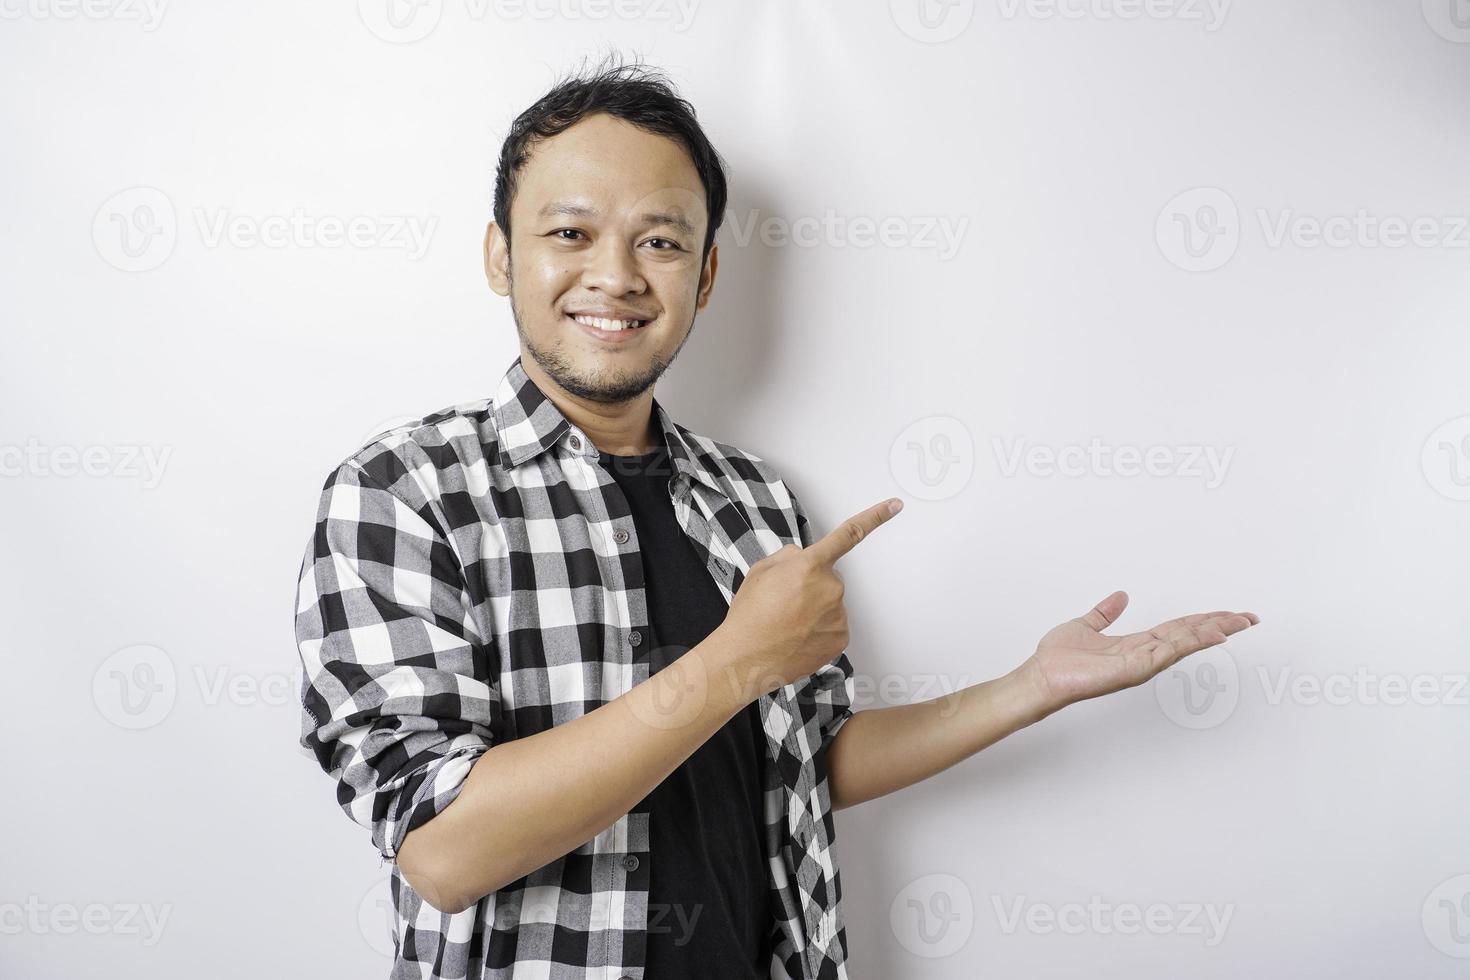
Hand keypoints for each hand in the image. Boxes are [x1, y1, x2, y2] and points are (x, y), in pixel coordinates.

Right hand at [721, 497, 903, 695]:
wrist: (745, 658)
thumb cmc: (749, 616)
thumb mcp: (760, 571)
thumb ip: (788, 556)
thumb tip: (803, 558)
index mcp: (809, 564)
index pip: (849, 534)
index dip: (875, 517)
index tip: (894, 506)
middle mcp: (830, 587)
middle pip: (830, 578)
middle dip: (812, 586)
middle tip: (785, 603)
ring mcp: (838, 614)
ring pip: (832, 604)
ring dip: (815, 610)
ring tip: (787, 624)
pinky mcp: (840, 638)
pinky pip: (834, 626)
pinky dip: (819, 630)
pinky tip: (798, 637)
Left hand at [1018, 591, 1259, 714]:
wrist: (1040, 677)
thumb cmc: (1058, 658)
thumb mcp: (1086, 625)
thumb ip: (1105, 613)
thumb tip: (1120, 595)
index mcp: (1136, 644)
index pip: (1178, 629)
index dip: (1204, 620)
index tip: (1229, 614)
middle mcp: (1144, 654)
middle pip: (1190, 635)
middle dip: (1220, 626)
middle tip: (1250, 618)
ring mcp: (1142, 663)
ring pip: (1185, 642)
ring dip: (1213, 631)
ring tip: (1240, 622)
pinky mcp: (1134, 669)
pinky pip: (1168, 652)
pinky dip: (1192, 642)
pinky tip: (1212, 634)